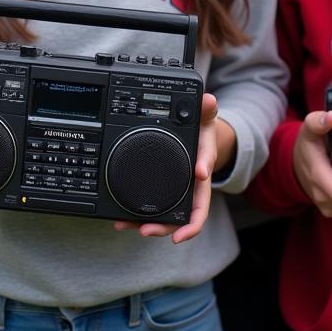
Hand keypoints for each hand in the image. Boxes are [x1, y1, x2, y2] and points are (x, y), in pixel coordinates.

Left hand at [113, 93, 225, 243]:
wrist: (199, 138)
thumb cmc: (202, 133)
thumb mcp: (205, 119)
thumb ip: (206, 110)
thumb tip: (209, 100)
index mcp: (201, 177)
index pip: (202, 199)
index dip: (197, 210)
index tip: (182, 207)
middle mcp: (189, 190)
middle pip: (181, 218)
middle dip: (166, 227)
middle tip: (148, 230)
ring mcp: (176, 193)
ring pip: (165, 218)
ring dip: (147, 225)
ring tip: (129, 227)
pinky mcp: (163, 192)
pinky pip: (152, 209)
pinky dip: (137, 216)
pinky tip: (122, 219)